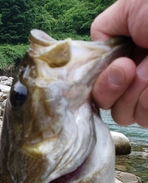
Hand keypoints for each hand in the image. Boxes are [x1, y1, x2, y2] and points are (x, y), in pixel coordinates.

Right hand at [91, 0, 147, 126]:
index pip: (101, 89)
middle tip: (139, 69)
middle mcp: (141, 78)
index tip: (122, 67)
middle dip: (120, 91)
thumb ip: (104, 30)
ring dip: (141, 95)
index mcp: (129, 57)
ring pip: (130, 115)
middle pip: (115, 108)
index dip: (103, 85)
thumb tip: (97, 55)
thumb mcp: (130, 8)